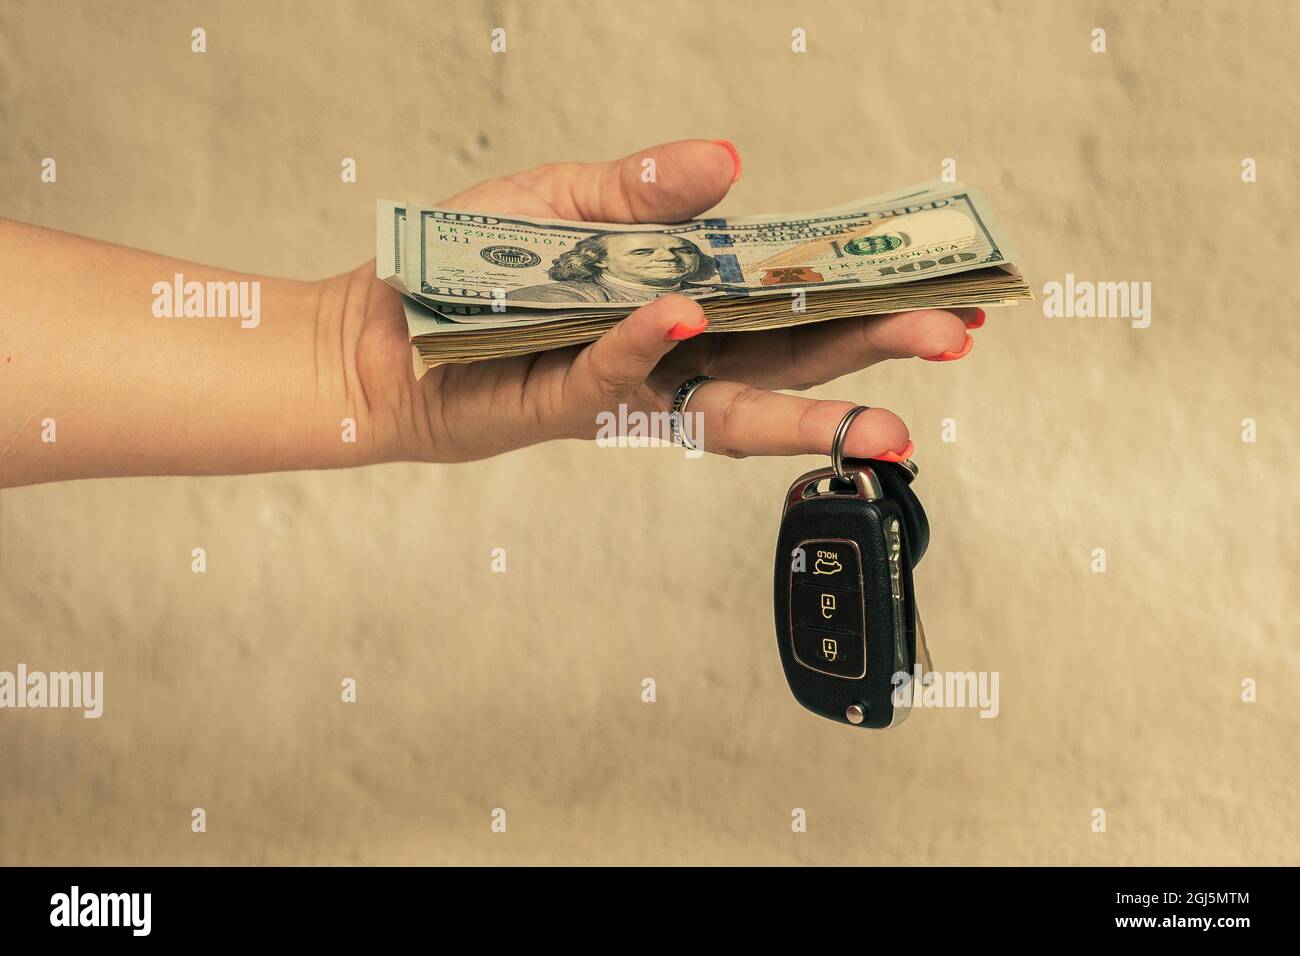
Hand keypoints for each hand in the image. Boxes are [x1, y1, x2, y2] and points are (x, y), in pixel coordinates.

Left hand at [348, 139, 983, 462]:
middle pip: (789, 360)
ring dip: (809, 408)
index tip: (945, 290)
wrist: (383, 330)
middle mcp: (671, 354)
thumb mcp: (565, 203)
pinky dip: (651, 338)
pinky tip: (691, 313)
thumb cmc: (471, 271)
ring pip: (731, 403)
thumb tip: (728, 161)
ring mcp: (627, 387)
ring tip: (887, 420)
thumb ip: (645, 190)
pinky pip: (617, 370)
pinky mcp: (567, 403)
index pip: (793, 301)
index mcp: (685, 302)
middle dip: (873, 352)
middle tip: (952, 339)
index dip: (866, 298)